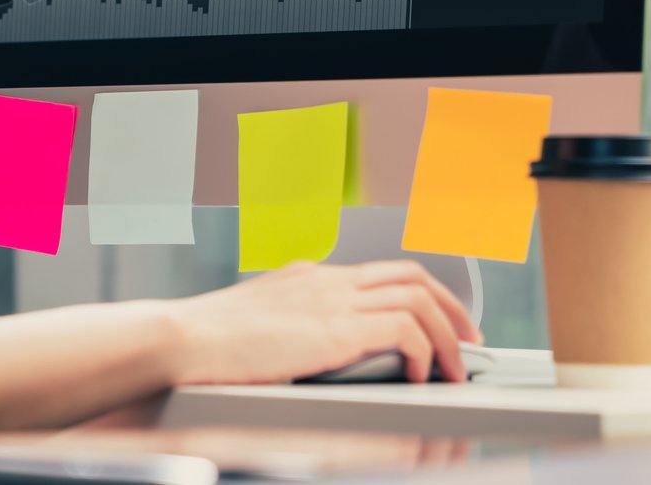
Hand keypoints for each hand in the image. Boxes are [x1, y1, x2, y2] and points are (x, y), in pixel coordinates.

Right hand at [164, 260, 480, 385]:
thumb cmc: (205, 345)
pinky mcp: (335, 329)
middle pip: (411, 275)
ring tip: (455, 369)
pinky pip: (404, 329)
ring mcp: (332, 299)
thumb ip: (287, 326)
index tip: (439, 325)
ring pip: (418, 298)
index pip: (380, 274)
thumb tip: (304, 345)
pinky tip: (418, 377)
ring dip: (447, 336)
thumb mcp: (255, 325)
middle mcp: (326, 280)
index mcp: (308, 278)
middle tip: (468, 341)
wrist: (181, 340)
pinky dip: (423, 352)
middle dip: (450, 308)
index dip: (420, 297)